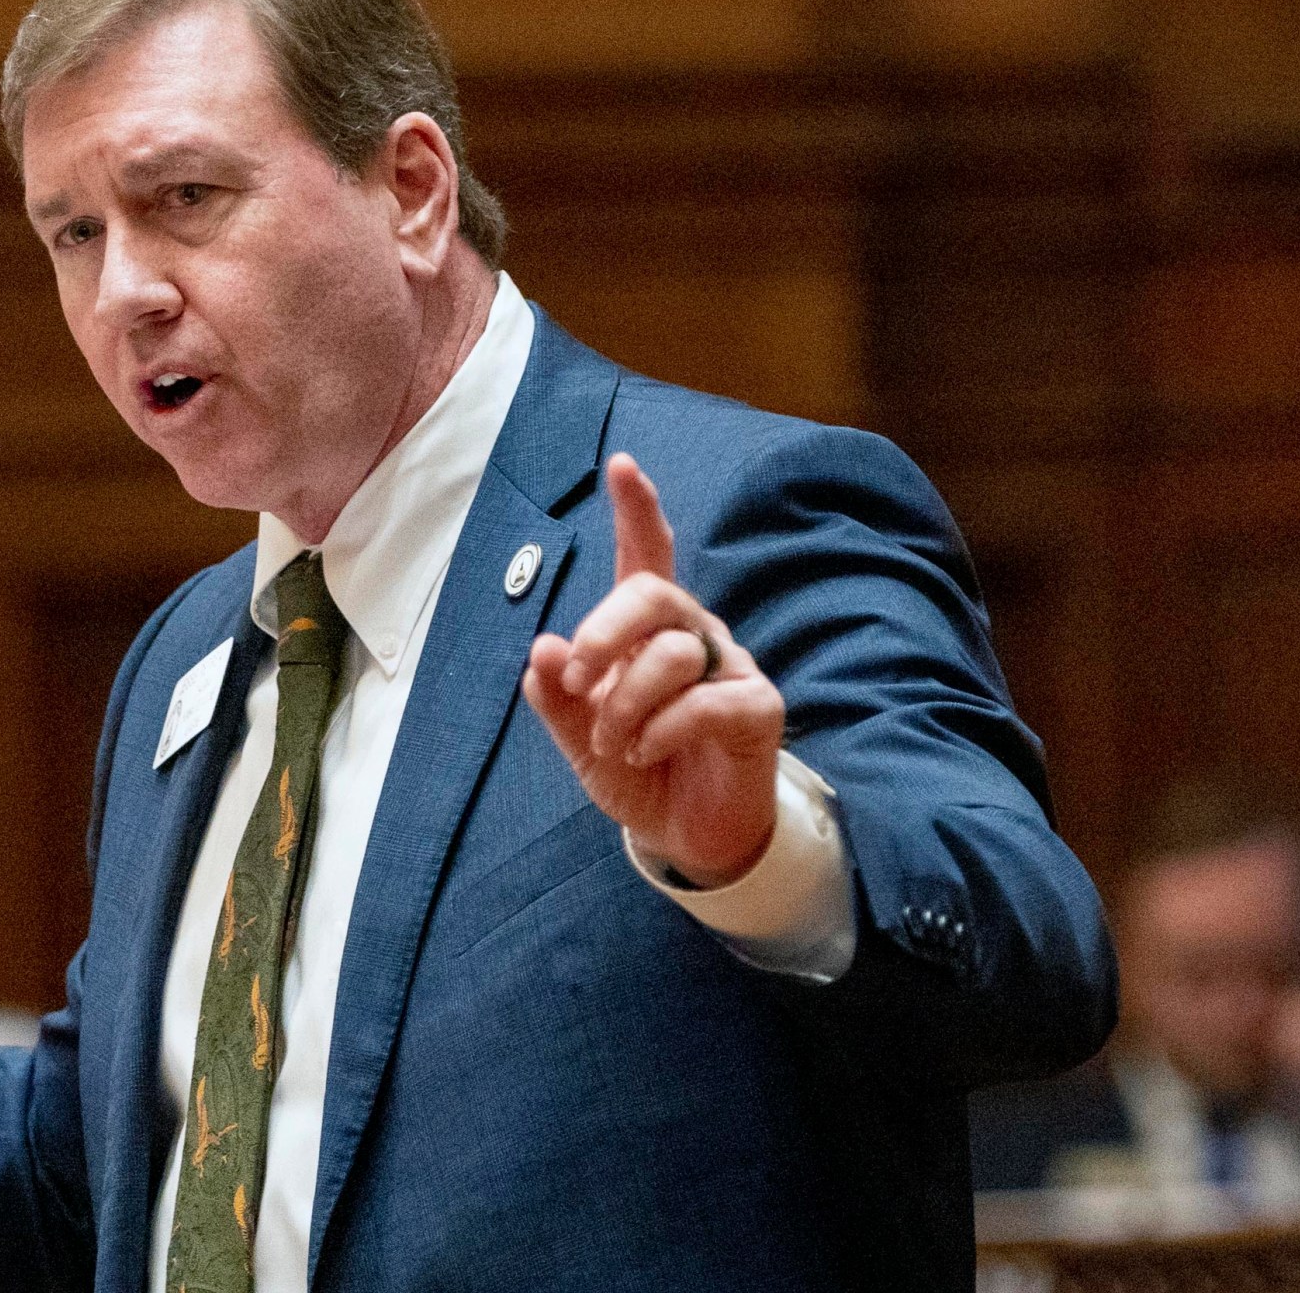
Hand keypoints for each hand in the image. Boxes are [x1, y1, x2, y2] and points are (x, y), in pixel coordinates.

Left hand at [522, 453, 783, 886]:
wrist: (687, 834)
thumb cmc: (636, 768)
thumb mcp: (580, 737)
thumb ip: (557, 696)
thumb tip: (541, 647)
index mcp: (649, 630)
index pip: (647, 556)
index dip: (636, 510)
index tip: (620, 464)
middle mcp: (694, 635)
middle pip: (653, 595)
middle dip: (602, 631)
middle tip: (575, 678)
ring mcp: (731, 668)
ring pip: (672, 654)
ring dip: (624, 704)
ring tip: (613, 743)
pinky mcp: (758, 709)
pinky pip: (704, 702)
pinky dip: (660, 731)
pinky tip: (648, 752)